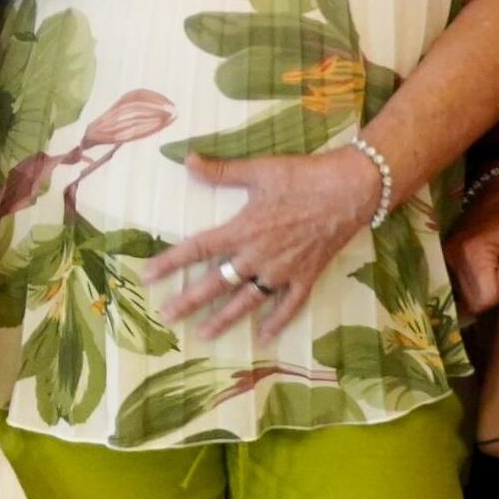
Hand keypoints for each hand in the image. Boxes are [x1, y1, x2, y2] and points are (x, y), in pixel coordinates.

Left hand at [150, 147, 389, 341]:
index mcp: (242, 229)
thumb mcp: (259, 169)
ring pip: (247, 301)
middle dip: (189, 301)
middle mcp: (258, 256)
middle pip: (216, 284)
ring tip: (204, 335)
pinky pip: (289, 306)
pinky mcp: (306, 276)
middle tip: (167, 316)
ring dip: (225, 319)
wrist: (351, 190)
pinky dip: (277, 322)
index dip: (170, 262)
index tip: (147, 275)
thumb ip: (221, 171)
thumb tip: (187, 161)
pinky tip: (265, 337)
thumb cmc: (303, 177)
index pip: (197, 249)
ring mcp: (282, 270)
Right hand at [448, 175, 498, 317]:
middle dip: (490, 297)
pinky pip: (452, 287)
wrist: (493, 189)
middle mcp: (452, 258)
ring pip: (460, 297)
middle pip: (470, 302)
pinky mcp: (442, 258)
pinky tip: (477, 279)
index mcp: (474, 254)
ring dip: (478, 294)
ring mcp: (443, 258)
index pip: (485, 299)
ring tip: (492, 276)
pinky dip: (466, 289)